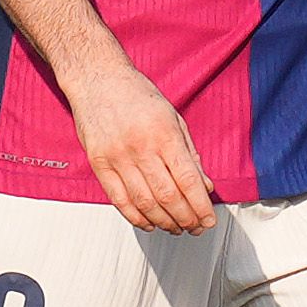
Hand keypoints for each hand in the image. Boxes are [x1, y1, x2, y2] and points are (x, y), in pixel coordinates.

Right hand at [67, 55, 212, 234]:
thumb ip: (190, 154)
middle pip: (167, 196)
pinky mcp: (98, 163)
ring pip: (144, 203)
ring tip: (175, 228)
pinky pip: (119, 200)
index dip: (200, 206)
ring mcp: (117, 156)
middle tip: (195, 228)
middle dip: (185, 219)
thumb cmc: (137, 95)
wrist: (97, 79)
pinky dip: (136, 217)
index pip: (187, 180)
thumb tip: (204, 186)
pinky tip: (149, 224)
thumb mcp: (173, 117)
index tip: (209, 220)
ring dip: (163, 222)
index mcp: (163, 133)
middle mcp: (140, 147)